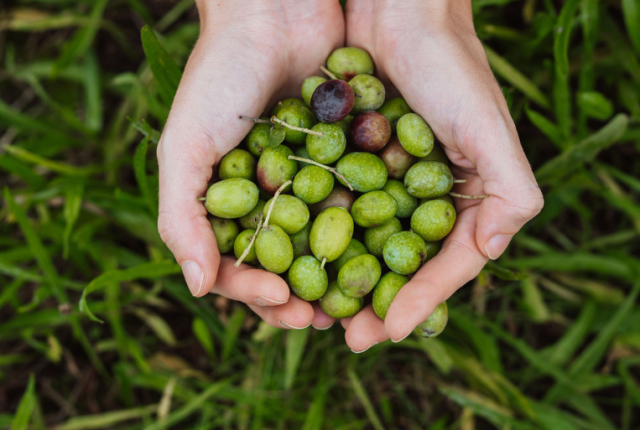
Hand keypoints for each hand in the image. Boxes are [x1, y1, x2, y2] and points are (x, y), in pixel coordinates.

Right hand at [157, 0, 343, 329]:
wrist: (272, 12)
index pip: (237, 267)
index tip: (282, 303)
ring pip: (325, 246)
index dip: (256, 294)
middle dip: (301, 298)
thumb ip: (181, 219)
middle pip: (285, 266)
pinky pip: (358, 206)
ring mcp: (309, 183)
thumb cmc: (218, 78)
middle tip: (323, 319)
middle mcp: (269, 200)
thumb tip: (198, 289)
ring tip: (353, 303)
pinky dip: (367, 234)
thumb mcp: (184, 147)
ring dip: (338, 278)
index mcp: (227, 205)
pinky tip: (383, 254)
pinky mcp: (347, 160)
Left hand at [340, 0, 543, 350]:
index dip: (419, 301)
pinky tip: (293, 263)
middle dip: (374, 304)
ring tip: (315, 314)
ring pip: (359, 246)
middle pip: (396, 266)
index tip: (389, 331)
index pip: (442, 266)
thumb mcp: (489, 129)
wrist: (396, 9)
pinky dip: (314, 238)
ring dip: (339, 282)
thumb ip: (510, 194)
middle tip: (347, 337)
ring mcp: (380, 181)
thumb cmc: (448, 65)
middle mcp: (420, 196)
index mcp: (461, 198)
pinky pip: (330, 209)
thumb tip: (494, 256)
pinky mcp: (344, 161)